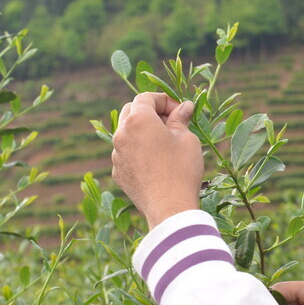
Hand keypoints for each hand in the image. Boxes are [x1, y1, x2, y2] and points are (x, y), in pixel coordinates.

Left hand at [111, 92, 201, 228]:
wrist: (169, 206)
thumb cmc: (181, 168)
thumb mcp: (186, 138)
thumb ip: (180, 118)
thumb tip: (184, 107)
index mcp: (138, 120)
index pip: (146, 98)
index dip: (164, 100)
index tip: (180, 111)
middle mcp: (121, 134)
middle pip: (132, 111)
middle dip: (150, 112)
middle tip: (171, 123)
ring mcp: (117, 154)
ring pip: (127, 133)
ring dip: (143, 132)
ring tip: (164, 143)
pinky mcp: (118, 172)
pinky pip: (126, 153)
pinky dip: (138, 151)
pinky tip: (156, 162)